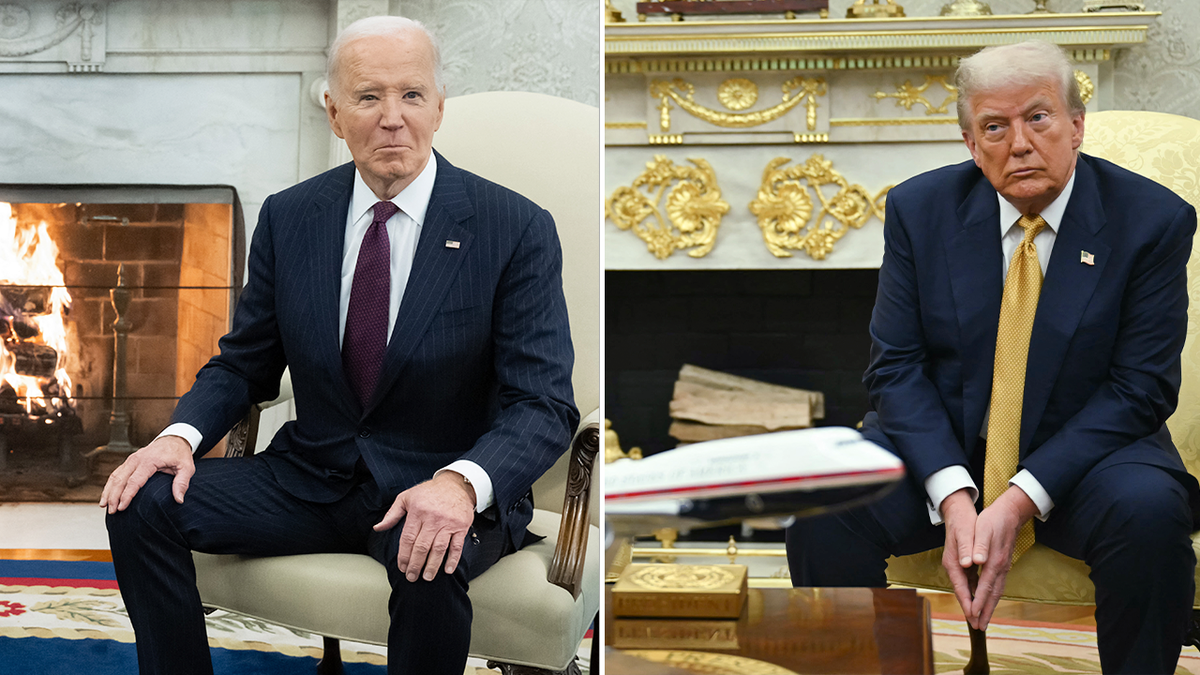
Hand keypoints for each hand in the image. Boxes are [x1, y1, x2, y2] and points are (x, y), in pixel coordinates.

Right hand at [99, 435, 194, 513]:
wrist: (174, 439)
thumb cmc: (180, 454)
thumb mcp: (187, 468)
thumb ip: (182, 483)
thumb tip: (179, 500)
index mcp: (150, 461)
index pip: (135, 480)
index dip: (127, 495)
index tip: (121, 507)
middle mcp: (137, 459)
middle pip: (121, 479)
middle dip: (114, 496)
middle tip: (112, 511)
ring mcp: (131, 460)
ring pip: (115, 476)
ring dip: (108, 491)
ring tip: (104, 506)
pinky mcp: (129, 462)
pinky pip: (116, 473)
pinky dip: (110, 485)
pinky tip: (107, 496)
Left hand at [374, 471, 476, 581]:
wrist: (455, 484)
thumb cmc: (429, 492)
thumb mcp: (406, 497)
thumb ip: (392, 514)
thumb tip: (378, 528)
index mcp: (417, 511)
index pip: (408, 538)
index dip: (403, 555)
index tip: (402, 567)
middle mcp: (432, 518)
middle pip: (422, 546)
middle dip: (415, 564)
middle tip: (411, 577)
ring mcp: (448, 523)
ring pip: (438, 548)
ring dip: (432, 566)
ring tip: (427, 577)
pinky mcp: (461, 526)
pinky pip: (457, 546)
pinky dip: (453, 559)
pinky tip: (447, 570)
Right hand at [940, 488, 978, 624]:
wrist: (957, 512)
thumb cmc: (963, 522)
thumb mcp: (965, 533)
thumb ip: (966, 548)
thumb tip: (968, 563)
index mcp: (954, 562)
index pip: (961, 586)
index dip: (968, 601)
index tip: (973, 614)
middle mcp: (955, 566)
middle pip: (964, 592)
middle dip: (971, 609)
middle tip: (978, 626)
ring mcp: (959, 566)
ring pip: (968, 589)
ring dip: (974, 604)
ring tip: (980, 619)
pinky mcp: (965, 564)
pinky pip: (971, 583)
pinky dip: (976, 593)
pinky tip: (981, 600)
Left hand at [968, 486, 1037, 629]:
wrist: (1010, 513)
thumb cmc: (993, 520)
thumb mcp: (983, 529)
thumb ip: (980, 547)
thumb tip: (975, 561)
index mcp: (994, 561)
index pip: (985, 587)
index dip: (978, 602)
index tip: (972, 615)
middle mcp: (1001, 568)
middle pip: (993, 595)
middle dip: (985, 611)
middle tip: (979, 627)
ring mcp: (1003, 567)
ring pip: (997, 592)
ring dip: (989, 606)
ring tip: (983, 620)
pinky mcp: (1003, 565)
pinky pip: (997, 585)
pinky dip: (992, 596)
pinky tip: (988, 601)